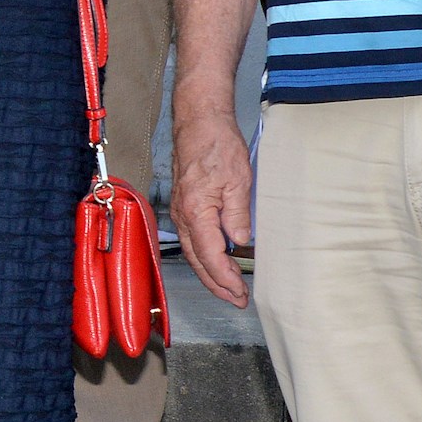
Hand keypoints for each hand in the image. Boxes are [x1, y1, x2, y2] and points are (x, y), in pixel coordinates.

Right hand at [168, 96, 256, 305]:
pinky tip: (216, 260)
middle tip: (236, 299)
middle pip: (197, 260)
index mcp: (196, 212)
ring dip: (209, 273)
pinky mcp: (184, 204)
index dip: (225, 278)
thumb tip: (239, 243)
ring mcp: (181, 210)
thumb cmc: (217, 146)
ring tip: (227, 287)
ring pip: (193, 252)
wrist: (199, 122)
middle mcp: (184, 215)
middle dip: (216, 284)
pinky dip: (204, 256)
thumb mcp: (237, 181)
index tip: (241, 292)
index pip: (210, 257)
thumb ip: (237, 215)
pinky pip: (192, 239)